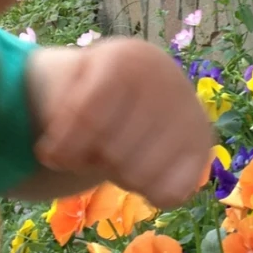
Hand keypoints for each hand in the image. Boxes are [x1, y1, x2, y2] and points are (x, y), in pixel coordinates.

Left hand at [30, 38, 214, 204]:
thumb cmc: (90, 86)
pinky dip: (147, 192)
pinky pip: (171, 193)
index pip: (86, 118)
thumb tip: (52, 156)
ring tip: (113, 156)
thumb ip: (56, 113)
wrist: (139, 83)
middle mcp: (168, 81)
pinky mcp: (203, 146)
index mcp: (126, 58)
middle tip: (87, 151)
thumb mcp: (63, 84)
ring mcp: (192, 115)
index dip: (61, 146)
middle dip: (89, 159)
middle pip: (113, 152)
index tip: (49, 154)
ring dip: (115, 175)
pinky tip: (139, 172)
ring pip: (139, 176)